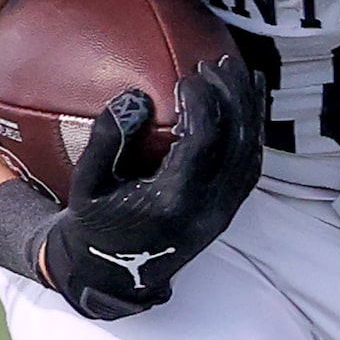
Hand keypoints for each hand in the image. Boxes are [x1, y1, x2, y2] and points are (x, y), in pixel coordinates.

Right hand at [42, 61, 263, 320]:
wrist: (111, 275)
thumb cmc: (93, 224)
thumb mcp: (85, 187)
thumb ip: (104, 142)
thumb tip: (134, 97)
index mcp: (172, 202)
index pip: (202, 142)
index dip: (203, 103)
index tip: (189, 75)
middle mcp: (206, 208)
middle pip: (236, 143)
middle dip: (232, 96)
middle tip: (217, 63)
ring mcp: (222, 212)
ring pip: (251, 153)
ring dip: (249, 109)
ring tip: (240, 71)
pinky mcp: (228, 212)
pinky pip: (250, 167)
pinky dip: (253, 131)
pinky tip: (248, 103)